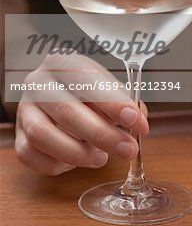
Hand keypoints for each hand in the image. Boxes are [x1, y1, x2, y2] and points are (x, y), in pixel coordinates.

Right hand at [15, 53, 148, 174]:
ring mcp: (25, 108)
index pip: (85, 79)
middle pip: (66, 110)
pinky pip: (30, 154)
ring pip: (42, 134)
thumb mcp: (107, 87)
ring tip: (102, 158)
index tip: (133, 119)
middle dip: (101, 134)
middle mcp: (38, 82)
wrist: (55, 93)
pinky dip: (57, 163)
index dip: (111, 101)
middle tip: (127, 149)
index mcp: (62, 62)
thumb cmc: (86, 91)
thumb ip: (124, 103)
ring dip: (77, 152)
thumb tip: (139, 123)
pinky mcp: (18, 134)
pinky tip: (76, 161)